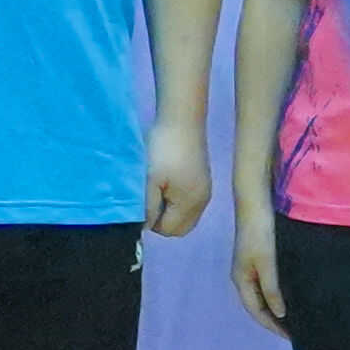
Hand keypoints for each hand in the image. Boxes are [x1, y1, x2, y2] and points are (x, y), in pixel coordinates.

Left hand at [143, 117, 212, 241]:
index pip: (168, 230)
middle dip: (162, 219)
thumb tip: (146, 226)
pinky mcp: (204, 180)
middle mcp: (202, 202)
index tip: (144, 200)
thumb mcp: (150, 180)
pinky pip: (189, 203)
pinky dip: (177, 200)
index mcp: (190, 204)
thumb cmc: (163, 149)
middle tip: (150, 197)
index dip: (152, 221)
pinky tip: (168, 180)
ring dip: (169, 209)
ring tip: (158, 187)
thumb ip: (148, 207)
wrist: (182, 119)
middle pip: (179, 228)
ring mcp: (205, 191)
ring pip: (184, 216)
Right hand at [232, 184, 286, 330]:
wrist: (255, 202)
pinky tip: (292, 292)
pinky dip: (278, 292)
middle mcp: (244, 275)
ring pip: (264, 293)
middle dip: (275, 319)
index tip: (291, 337)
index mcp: (241, 280)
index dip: (272, 325)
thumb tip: (279, 314)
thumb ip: (272, 289)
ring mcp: (250, 265)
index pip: (256, 311)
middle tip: (297, 330)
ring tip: (296, 315)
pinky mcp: (259, 256)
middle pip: (259, 304)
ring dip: (277, 305)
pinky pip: (268, 282)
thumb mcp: (267, 263)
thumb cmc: (260, 234)